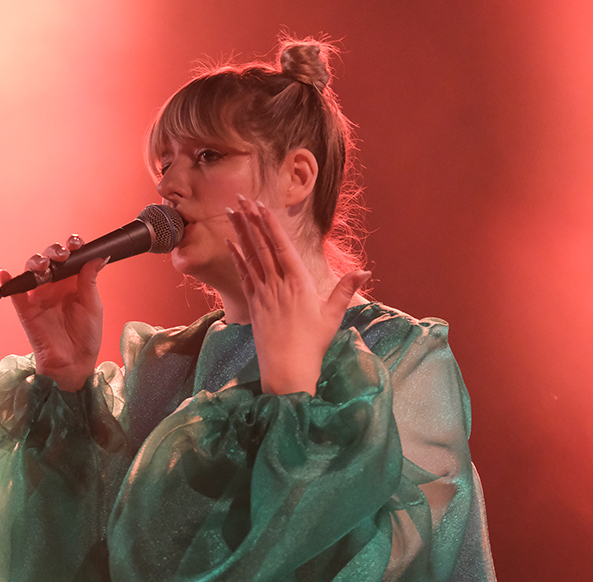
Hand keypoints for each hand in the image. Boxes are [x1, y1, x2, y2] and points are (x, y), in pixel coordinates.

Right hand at [0, 235, 104, 391]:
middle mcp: (54, 286)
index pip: (69, 257)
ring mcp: (39, 296)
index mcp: (72, 282)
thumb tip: (99, 256)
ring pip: (31, 271)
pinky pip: (13, 292)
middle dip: (53, 252)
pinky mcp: (26, 309)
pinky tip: (4, 272)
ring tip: (44, 266)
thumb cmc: (86, 337)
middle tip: (62, 256)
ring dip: (35, 263)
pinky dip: (8, 280)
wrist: (74, 363)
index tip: (76, 243)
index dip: (71, 246)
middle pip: (49, 259)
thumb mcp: (93, 306)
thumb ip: (90, 280)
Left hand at [225, 195, 369, 394]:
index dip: (271, 225)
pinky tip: (231, 242)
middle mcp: (278, 284)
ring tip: (231, 212)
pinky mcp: (253, 304)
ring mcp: (263, 293)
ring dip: (241, 232)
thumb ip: (345, 289)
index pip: (282, 247)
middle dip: (251, 220)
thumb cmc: (314, 344)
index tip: (262, 206)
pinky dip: (237, 257)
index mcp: (299, 283)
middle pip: (262, 246)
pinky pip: (243, 274)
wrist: (287, 369)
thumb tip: (365, 270)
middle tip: (240, 198)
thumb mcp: (333, 315)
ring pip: (250, 256)